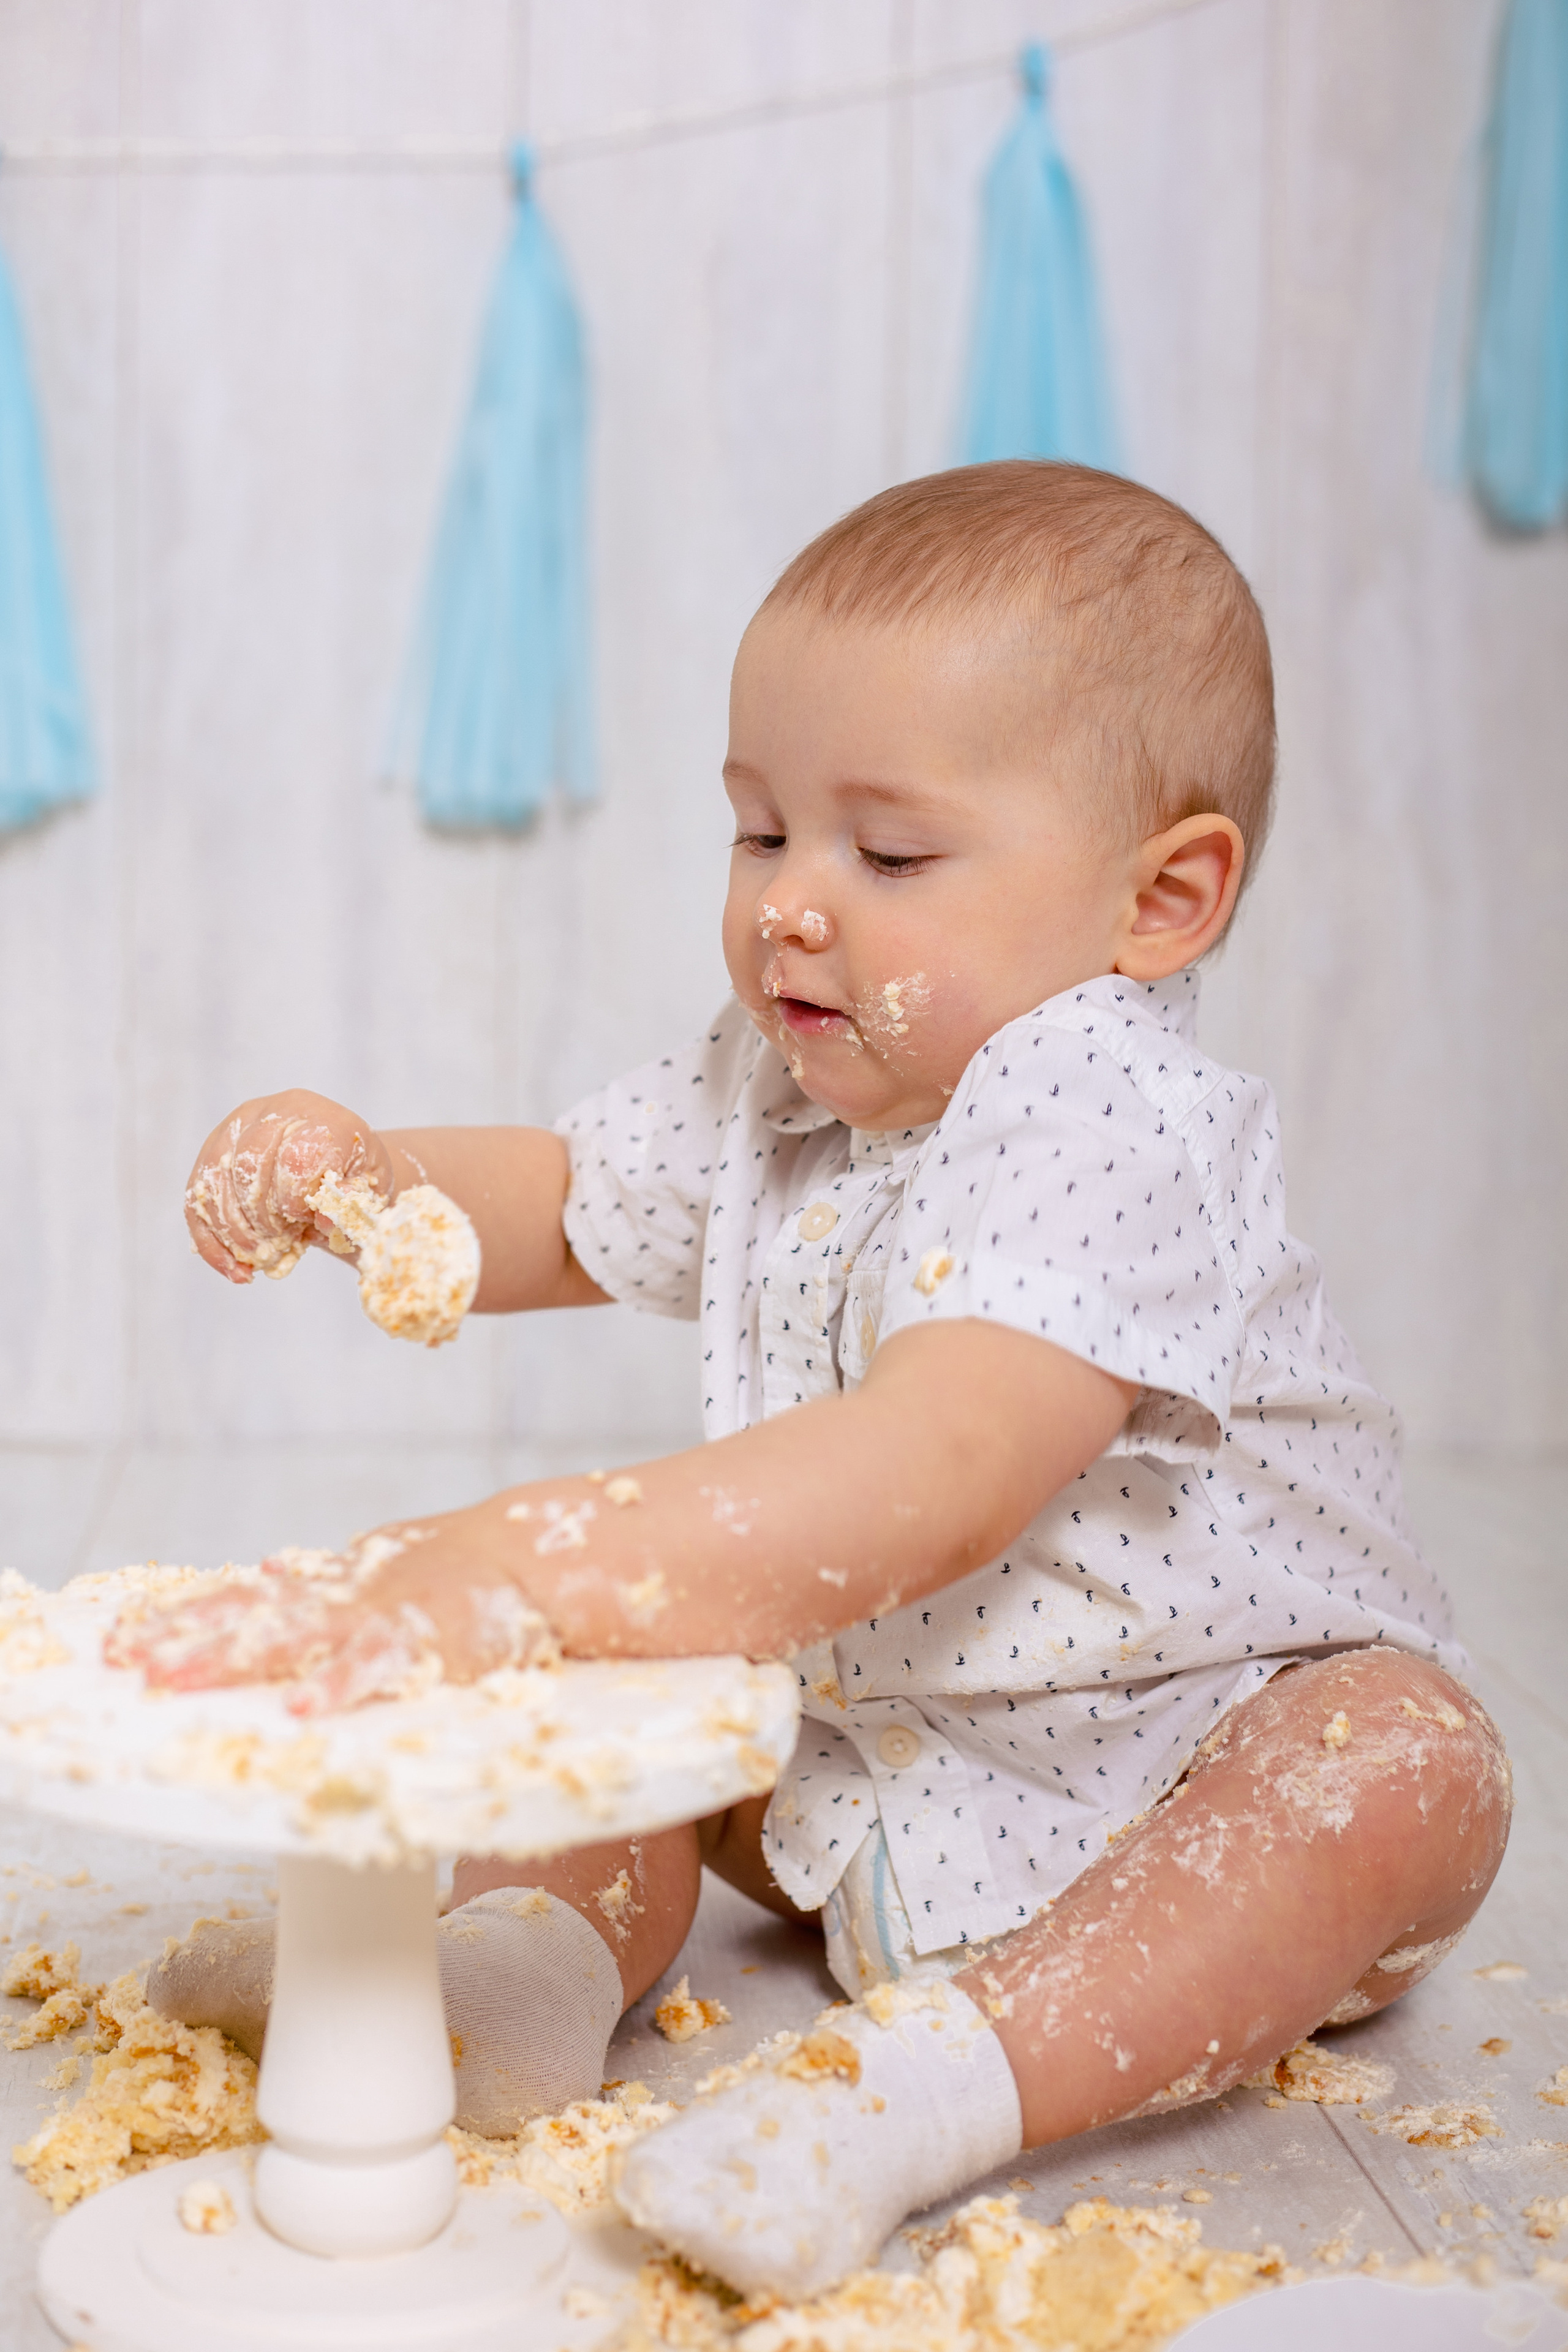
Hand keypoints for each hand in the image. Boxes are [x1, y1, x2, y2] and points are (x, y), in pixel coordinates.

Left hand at [104, 1518, 556, 1714]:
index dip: (184, 1617)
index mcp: (334, 1586)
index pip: (245, 1599)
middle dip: (182, 1638)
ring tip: (168, 1677)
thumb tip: (271, 1577)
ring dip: (227, 1655)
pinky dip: (341, 1684)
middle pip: (249, 1616)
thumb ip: (329, 1584)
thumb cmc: (463, 1576)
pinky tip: (304, 1709)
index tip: (122, 1638)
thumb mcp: (385, 1570)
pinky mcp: (426, 1640)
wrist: (536, 1557)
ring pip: (291, 1633)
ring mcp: (380, 1614)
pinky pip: (378, 1664)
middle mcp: (344, 1596)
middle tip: (120, 1659)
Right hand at [184, 1089, 394, 1283]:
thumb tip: (327, 1220)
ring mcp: (232, 1134)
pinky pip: (196, 1204)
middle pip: (248, 1166)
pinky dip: (213, 1245)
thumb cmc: (351, 1175)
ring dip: (236, 1234)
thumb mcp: (370, 1186)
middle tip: (280, 1242)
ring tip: (261, 1258)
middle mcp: (268, 1114)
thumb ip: (353, 1199)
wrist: (330, 1163)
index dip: (297, 1197)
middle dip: (263, 1218)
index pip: (295, 1154)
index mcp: (316, 1116)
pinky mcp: (209, 1160)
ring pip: (214, 1185)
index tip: (307, 1219)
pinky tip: (236, 1271)